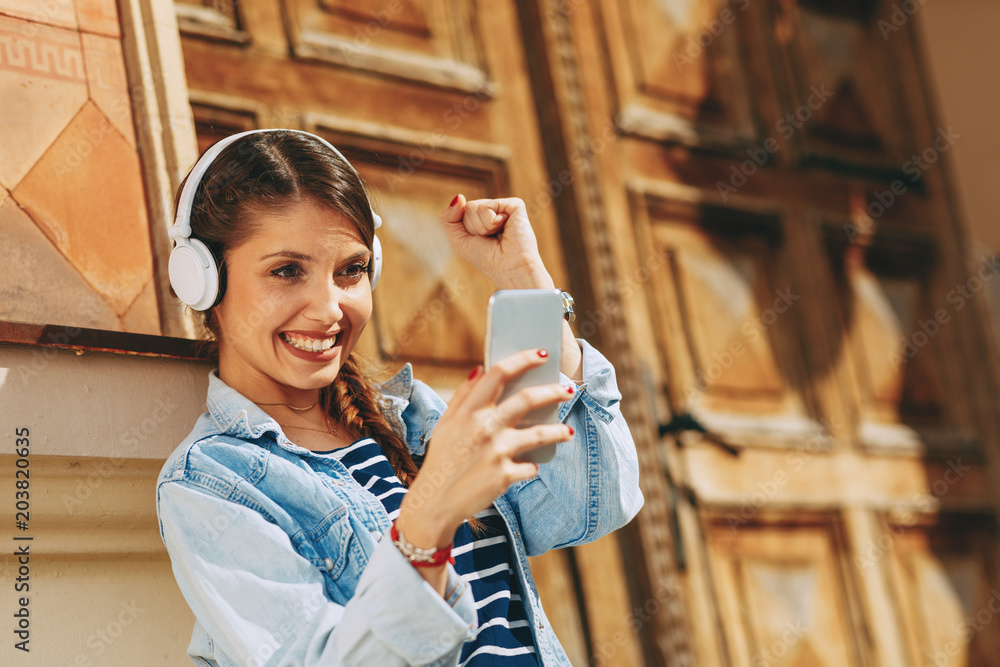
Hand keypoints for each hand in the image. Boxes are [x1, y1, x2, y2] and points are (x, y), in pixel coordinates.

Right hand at [395, 349, 573, 547]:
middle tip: (568, 391)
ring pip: (539, 434)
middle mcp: (483, 427)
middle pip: (526, 399)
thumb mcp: (446, 423)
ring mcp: (496, 452)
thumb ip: (463, 395)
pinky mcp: (504, 475)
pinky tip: (531, 466)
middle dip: (553, 392)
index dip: (524, 359)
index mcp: (468, 410)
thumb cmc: (442, 459)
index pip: (498, 373)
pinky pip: (530, 467)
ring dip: (558, 431)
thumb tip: (480, 369)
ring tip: (568, 431)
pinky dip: (532, 466)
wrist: (434, 502)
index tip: (542, 354)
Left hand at [439, 195, 554, 289]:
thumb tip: (459, 196)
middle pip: (466, 208)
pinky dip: (491, 222)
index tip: (481, 242)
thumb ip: (448, 218)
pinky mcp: (515, 205)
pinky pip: (487, 206)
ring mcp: (504, 206)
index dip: (465, 230)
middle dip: (473, 228)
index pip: (460, 211)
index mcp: (482, 218)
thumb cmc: (487, 259)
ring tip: (499, 236)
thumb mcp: (459, 241)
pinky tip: (505, 228)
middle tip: (491, 240)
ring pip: (473, 206)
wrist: (510, 269)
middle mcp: (493, 210)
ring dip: (482, 227)